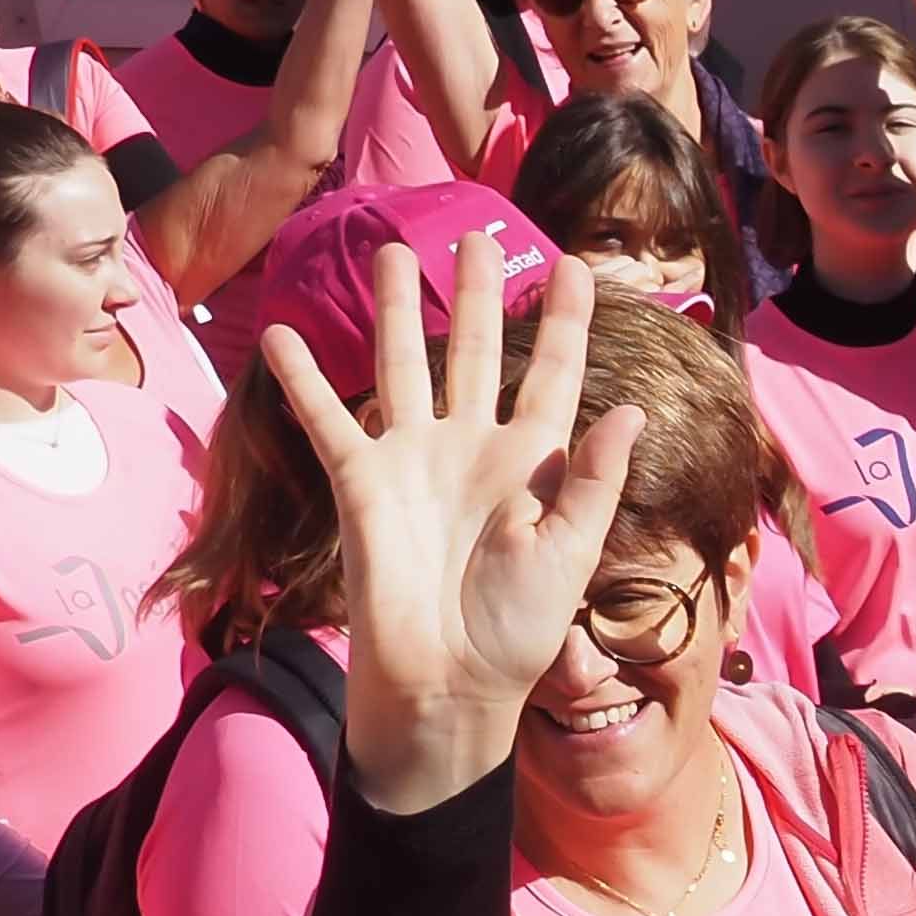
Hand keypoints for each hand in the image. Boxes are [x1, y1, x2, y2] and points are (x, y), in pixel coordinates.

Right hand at [259, 233, 638, 806]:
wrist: (448, 679)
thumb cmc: (518, 628)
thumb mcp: (571, 552)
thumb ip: (595, 480)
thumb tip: (633, 410)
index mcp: (533, 462)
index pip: (552, 374)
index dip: (562, 321)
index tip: (575, 265)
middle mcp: (472, 446)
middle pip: (476, 352)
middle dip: (477, 295)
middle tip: (478, 236)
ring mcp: (414, 458)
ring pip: (404, 363)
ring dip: (398, 311)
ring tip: (395, 255)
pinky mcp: (361, 480)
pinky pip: (328, 417)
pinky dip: (304, 378)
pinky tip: (283, 332)